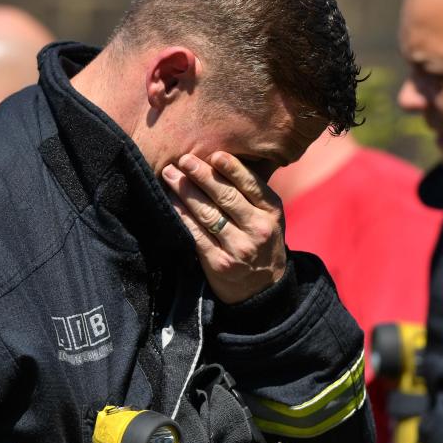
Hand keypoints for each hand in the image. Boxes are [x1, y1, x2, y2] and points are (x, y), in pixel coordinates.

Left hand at [162, 152, 285, 303]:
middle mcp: (258, 228)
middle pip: (226, 197)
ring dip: (186, 191)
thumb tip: (217, 158)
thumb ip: (251, 193)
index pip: (250, 184)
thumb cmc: (260, 241)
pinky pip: (197, 235)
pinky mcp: (220, 263)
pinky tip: (171, 202)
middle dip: (201, 175)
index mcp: (272, 211)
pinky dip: (182, 216)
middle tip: (184, 159)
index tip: (213, 154)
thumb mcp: (267, 217)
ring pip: (208, 214)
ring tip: (170, 175)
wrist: (263, 288)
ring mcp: (239, 248)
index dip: (231, 168)